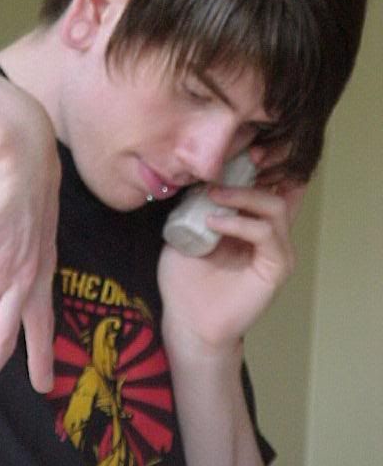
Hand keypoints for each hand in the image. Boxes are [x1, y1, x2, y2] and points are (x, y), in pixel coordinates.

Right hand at [0, 109, 60, 416]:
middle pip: (3, 341)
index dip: (42, 357)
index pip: (41, 324)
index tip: (43, 385)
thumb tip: (14, 270)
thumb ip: (28, 256)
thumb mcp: (40, 229)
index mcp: (39, 272)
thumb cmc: (28, 187)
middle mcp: (20, 278)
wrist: (19, 153)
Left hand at [158, 151, 304, 354]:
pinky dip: (241, 223)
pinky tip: (214, 222)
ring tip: (213, 195)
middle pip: (279, 187)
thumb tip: (196, 173)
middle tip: (232, 160)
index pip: (266, 184)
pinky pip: (267, 234)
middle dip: (258, 169)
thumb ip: (197, 205)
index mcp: (250, 222)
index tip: (237, 145)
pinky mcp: (276, 268)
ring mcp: (276, 250)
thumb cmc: (185, 279)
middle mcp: (268, 233)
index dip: (258, 163)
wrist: (186, 320)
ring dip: (244, 195)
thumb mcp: (186, 231)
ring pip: (276, 206)